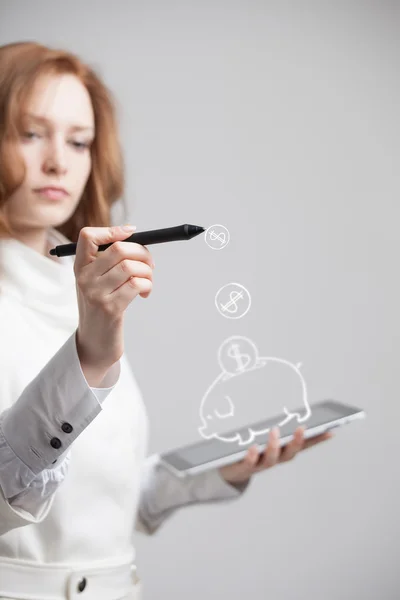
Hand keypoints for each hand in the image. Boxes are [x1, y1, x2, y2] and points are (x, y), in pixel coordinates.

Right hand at [74, 225, 154, 370]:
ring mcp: (96, 293)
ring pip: (131, 266)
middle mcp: (84, 278)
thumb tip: (136, 238)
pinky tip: (145, 293)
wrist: (95, 343)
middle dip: (143, 252)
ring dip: (148, 272)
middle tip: (150, 264)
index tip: (131, 233)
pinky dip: (147, 285)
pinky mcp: (110, 308)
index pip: (87, 236)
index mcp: (80, 267)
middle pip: (119, 249)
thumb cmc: (102, 307)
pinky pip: (137, 284)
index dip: (112, 230)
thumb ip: (109, 261)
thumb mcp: (97, 282)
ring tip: (148, 282)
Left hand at [219, 426, 333, 485]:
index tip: (330, 430)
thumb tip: (292, 414)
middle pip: (289, 454)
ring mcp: (260, 465)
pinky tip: (252, 447)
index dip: (317, 440)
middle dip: (296, 442)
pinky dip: (252, 456)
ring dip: (274, 446)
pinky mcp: (244, 468)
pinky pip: (249, 464)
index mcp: (282, 452)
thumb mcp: (266, 439)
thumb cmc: (252, 450)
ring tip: (275, 431)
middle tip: (301, 428)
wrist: (231, 470)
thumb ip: (279, 429)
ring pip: (271, 459)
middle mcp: (275, 460)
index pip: (303, 446)